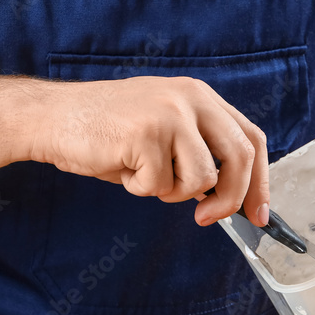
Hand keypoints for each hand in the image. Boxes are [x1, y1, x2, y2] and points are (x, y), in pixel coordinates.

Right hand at [33, 76, 269, 226]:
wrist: (52, 117)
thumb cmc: (106, 131)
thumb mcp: (165, 132)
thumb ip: (199, 153)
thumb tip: (230, 196)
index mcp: (200, 96)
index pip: (251, 138)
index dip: (261, 180)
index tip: (258, 213)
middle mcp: (191, 98)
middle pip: (239, 158)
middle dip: (229, 199)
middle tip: (207, 217)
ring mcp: (170, 113)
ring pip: (200, 178)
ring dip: (170, 191)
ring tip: (142, 173)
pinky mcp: (146, 134)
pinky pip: (160, 185)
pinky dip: (140, 189)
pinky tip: (122, 167)